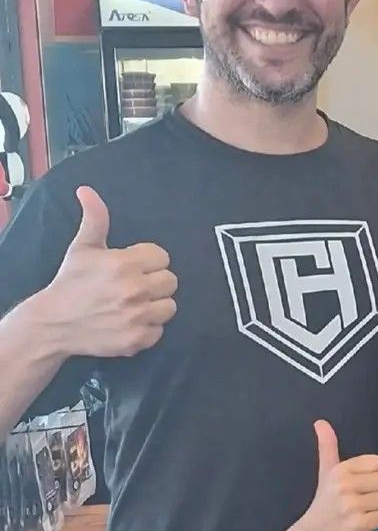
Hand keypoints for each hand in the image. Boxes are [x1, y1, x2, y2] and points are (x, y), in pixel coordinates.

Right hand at [43, 186, 177, 356]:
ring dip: (156, 305)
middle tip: (135, 285)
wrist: (54, 324)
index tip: (134, 266)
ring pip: (169, 306)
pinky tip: (131, 321)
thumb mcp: (82, 248)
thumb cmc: (70, 283)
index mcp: (124, 264)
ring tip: (135, 304)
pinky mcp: (136, 340)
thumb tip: (87, 190)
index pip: (162, 256)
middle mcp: (134, 290)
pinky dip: (148, 328)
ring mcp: (137, 317)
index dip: (149, 260)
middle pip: (170, 281)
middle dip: (155, 281)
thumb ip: (94, 219)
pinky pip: (159, 331)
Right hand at [302, 421, 377, 530]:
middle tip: (356, 500)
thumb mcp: (326, 472)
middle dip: (373, 492)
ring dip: (375, 508)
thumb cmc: (324, 502)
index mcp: (340, 470)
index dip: (369, 475)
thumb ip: (327, 446)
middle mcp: (345, 486)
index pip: (377, 463)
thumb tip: (320, 421)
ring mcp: (352, 506)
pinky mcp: (359, 524)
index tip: (355, 484)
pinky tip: (359, 523)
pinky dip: (374, 522)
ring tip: (358, 512)